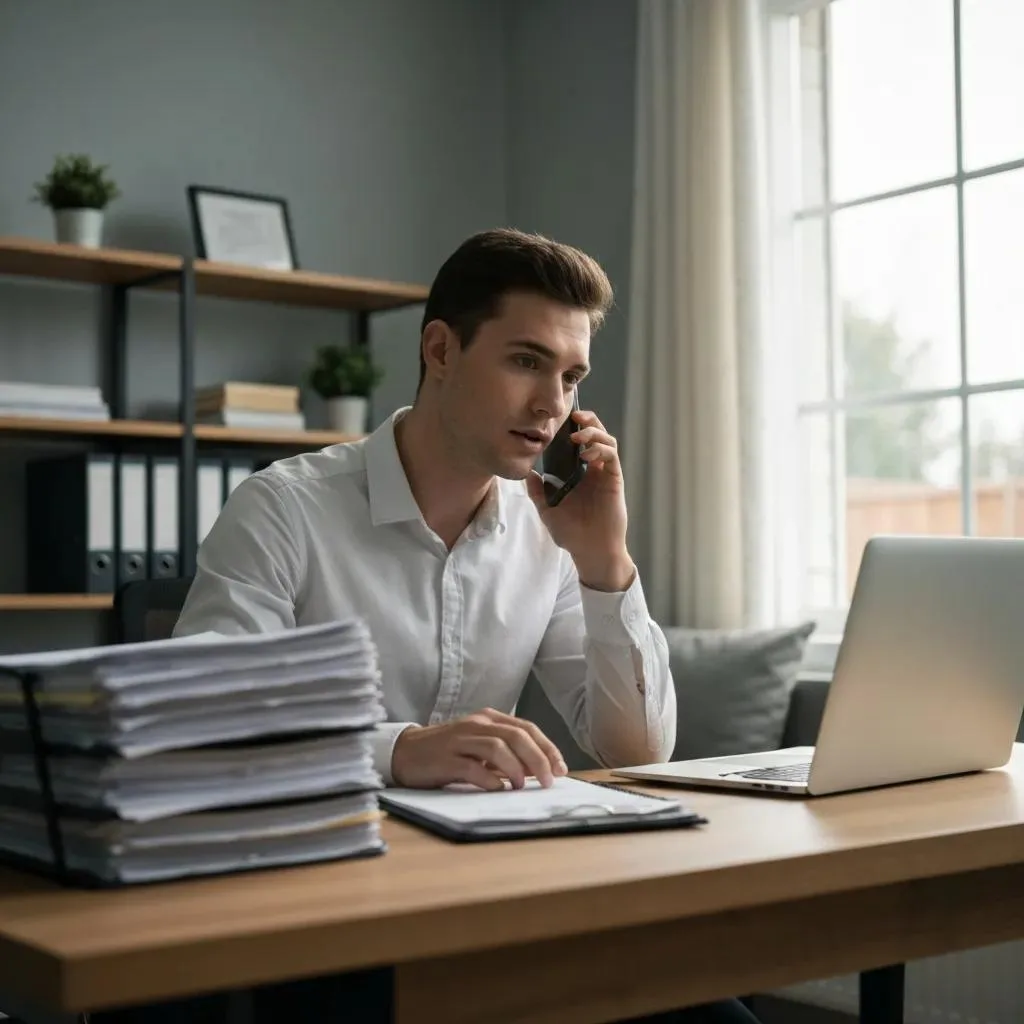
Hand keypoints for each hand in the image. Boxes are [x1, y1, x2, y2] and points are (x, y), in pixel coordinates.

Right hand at [391, 708, 568, 789]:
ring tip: (523, 785)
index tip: (561, 769)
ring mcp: (459, 740)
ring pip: (496, 747)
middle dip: (538, 758)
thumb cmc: (448, 752)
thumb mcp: (479, 746)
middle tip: (549, 780)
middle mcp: (476, 724)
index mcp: (488, 718)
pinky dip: (489, 779)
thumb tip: (538, 770)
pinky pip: (471, 766)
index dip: (547, 748)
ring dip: (515, 767)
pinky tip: (498, 789)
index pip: (526, 728)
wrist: (405, 752)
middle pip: (516, 735)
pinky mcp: (445, 759)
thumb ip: (506, 753)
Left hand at [526, 409, 635, 591]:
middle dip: (587, 420)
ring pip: (606, 440)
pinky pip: (612, 456)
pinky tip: (586, 454)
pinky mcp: (614, 480)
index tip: (559, 420)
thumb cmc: (571, 533)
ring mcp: (605, 473)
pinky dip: (601, 449)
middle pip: (595, 433)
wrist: (590, 551)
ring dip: (594, 432)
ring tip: (578, 436)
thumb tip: (527, 473)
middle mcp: (593, 469)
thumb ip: (537, 491)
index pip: (578, 441)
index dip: (572, 426)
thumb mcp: (547, 510)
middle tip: (573, 415)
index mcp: (578, 472)